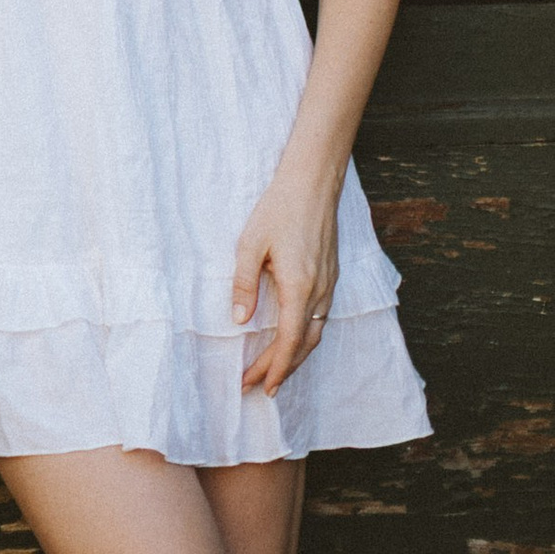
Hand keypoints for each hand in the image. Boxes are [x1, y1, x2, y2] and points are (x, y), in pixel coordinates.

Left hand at [231, 164, 342, 391]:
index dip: (275, 367)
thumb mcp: (251, 243)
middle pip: (303, 345)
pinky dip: (305, 339)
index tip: (258, 385)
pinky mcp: (331, 278)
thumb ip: (244, 283)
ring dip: (294, 357)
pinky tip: (291, 341)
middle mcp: (320, 293)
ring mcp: (329, 287)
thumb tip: (239, 321)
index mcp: (300, 287)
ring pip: (315, 335)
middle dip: (281, 369)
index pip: (290, 342)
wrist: (312, 184)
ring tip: (272, 372)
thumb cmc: (278, 209)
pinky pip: (320, 320)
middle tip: (256, 386)